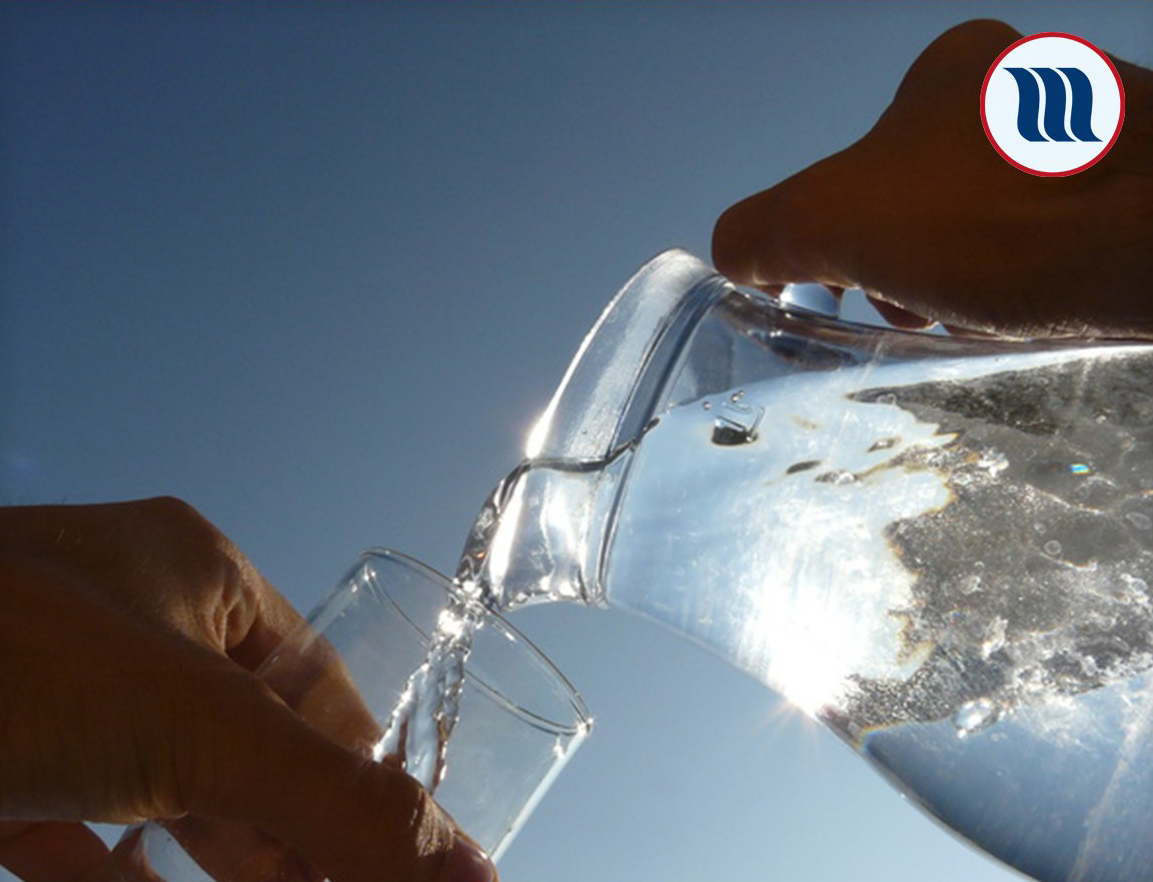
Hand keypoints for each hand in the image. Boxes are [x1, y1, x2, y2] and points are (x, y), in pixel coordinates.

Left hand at [0, 497, 494, 881]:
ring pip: (164, 791)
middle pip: (245, 748)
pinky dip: (122, 876)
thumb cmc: (10, 656)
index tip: (406, 859)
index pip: (315, 689)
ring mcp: (52, 688)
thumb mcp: (200, 730)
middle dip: (296, 840)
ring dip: (223, 865)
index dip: (365, 779)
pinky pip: (75, 826)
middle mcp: (129, 621)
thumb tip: (471, 868)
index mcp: (196, 573)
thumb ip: (340, 803)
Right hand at [712, 19, 1152, 338]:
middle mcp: (1022, 89)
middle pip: (927, 204)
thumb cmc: (999, 219)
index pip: (861, 173)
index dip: (848, 246)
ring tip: (995, 316)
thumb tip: (734, 254)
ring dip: (976, 283)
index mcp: (945, 73)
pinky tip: (1048, 309)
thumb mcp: (832, 220)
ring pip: (994, 230)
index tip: (866, 291)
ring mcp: (1087, 136)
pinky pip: (1058, 244)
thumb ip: (761, 232)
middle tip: (930, 310)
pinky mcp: (1133, 189)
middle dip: (913, 270)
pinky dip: (1040, 284)